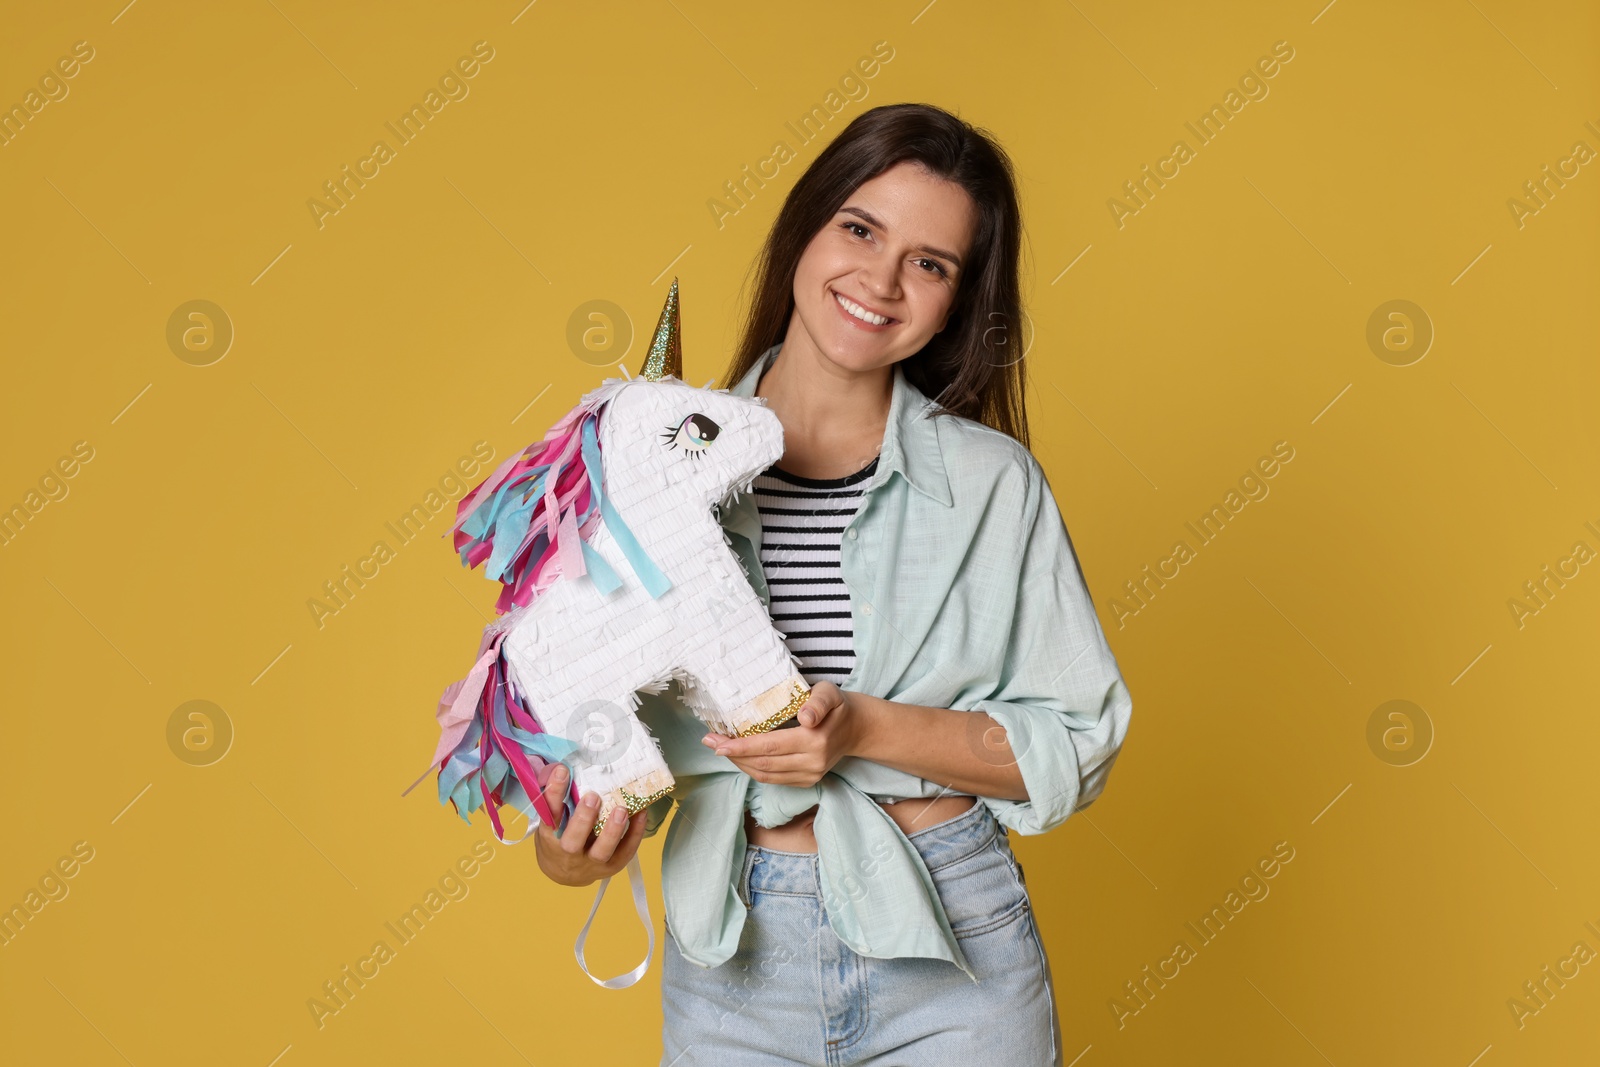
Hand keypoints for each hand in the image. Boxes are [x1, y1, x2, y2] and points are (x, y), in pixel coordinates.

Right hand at [532, 763, 647, 886]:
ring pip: (601, 852)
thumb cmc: (558, 838)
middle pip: (573, 841)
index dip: (554, 792)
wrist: (564, 873)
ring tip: (622, 810)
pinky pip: (625, 852)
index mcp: (550, 836)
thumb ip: (556, 797)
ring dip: (613, 831)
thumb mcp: (550, 820)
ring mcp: (590, 862)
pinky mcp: (611, 866)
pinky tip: (640, 813)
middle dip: (583, 819)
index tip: (563, 770)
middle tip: (593, 796)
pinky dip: (635, 833)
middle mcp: (568, 852)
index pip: (549, 814)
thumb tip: (561, 766)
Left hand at [700, 681, 866, 786]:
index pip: (770, 746)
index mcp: (815, 741)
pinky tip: (740, 757)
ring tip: (719, 748)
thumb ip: (818, 703)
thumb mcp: (830, 694)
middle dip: (733, 754)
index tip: (718, 742)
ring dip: (739, 763)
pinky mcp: (807, 782)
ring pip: (765, 775)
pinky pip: (773, 779)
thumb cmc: (837, 706)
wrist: (856, 729)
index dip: (742, 746)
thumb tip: (805, 717)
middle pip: (763, 763)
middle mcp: (812, 763)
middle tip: (709, 742)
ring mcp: (810, 776)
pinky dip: (752, 769)